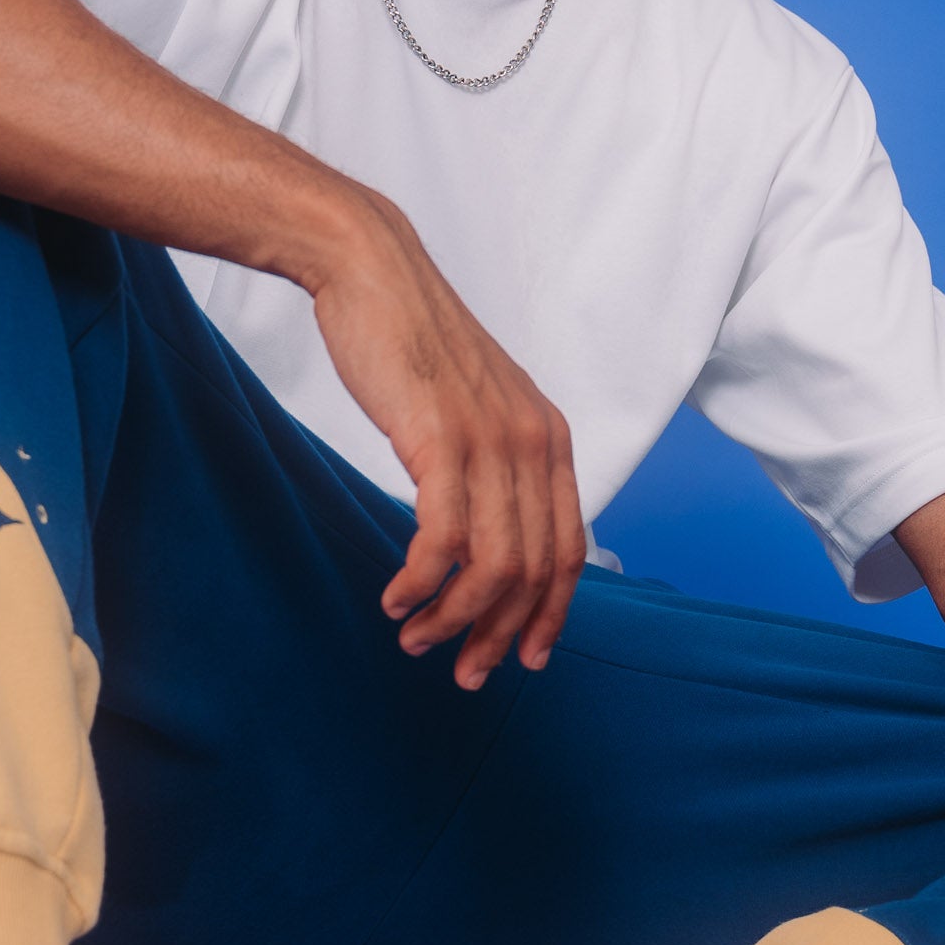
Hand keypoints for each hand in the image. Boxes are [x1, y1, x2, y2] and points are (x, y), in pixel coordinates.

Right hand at [306, 189, 586, 689]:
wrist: (373, 273)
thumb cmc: (414, 342)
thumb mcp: (479, 404)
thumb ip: (498, 461)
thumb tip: (492, 529)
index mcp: (552, 439)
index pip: (571, 550)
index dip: (550, 615)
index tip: (523, 657)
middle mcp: (534, 443)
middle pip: (536, 571)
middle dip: (500, 635)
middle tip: (464, 672)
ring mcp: (491, 442)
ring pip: (493, 567)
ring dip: (455, 619)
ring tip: (417, 638)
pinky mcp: (440, 440)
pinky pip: (443, 541)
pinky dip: (421, 583)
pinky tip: (396, 596)